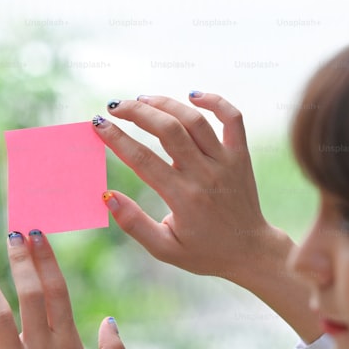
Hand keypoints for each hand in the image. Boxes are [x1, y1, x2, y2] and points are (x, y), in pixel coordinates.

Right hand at [95, 93, 287, 281]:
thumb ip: (134, 223)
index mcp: (182, 198)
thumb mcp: (164, 249)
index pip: (143, 159)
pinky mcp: (241, 156)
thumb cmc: (204, 252)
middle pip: (168, 129)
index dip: (116, 138)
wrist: (250, 252)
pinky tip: (193, 95)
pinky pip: (233, 119)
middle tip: (114, 107)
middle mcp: (205, 175)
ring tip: (141, 100)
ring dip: (166, 103)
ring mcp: (226, 162)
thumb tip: (106, 196)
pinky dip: (215, 101)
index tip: (97, 125)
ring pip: (195, 120)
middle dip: (136, 112)